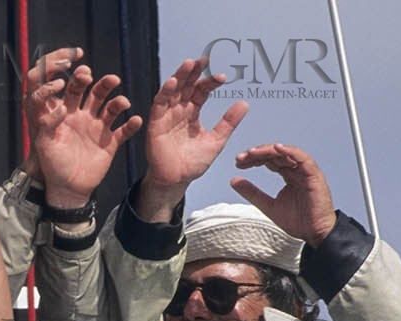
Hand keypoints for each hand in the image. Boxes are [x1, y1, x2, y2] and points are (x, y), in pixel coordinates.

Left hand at [24, 48, 141, 208]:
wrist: (68, 190)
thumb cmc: (52, 166)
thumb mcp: (44, 145)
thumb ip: (48, 124)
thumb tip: (60, 107)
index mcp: (64, 112)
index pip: (66, 86)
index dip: (67, 76)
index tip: (66, 77)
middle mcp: (82, 115)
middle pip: (91, 89)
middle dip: (95, 81)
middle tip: (90, 76)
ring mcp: (97, 127)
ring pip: (111, 105)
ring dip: (117, 98)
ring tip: (121, 101)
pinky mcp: (110, 142)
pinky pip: (124, 130)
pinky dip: (132, 125)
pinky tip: (135, 121)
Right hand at [135, 57, 245, 220]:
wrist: (177, 181)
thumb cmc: (193, 163)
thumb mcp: (216, 140)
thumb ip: (228, 122)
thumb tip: (245, 103)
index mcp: (193, 113)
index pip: (201, 91)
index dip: (210, 83)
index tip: (223, 77)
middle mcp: (179, 111)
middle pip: (186, 86)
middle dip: (194, 72)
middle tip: (204, 60)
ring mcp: (167, 116)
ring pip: (172, 91)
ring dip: (179, 76)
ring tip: (189, 64)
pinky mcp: (156, 124)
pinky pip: (159, 104)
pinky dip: (165, 92)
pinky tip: (172, 82)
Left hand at [231, 143, 336, 245]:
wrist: (314, 234)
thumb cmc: (297, 221)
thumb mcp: (267, 205)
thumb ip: (252, 192)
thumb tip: (234, 180)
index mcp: (288, 175)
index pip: (269, 161)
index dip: (253, 159)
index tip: (238, 162)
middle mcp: (297, 170)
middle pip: (276, 155)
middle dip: (257, 153)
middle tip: (240, 157)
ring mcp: (306, 171)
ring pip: (287, 153)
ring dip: (268, 151)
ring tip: (252, 152)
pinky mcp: (314, 175)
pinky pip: (303, 158)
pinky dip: (290, 151)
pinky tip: (276, 148)